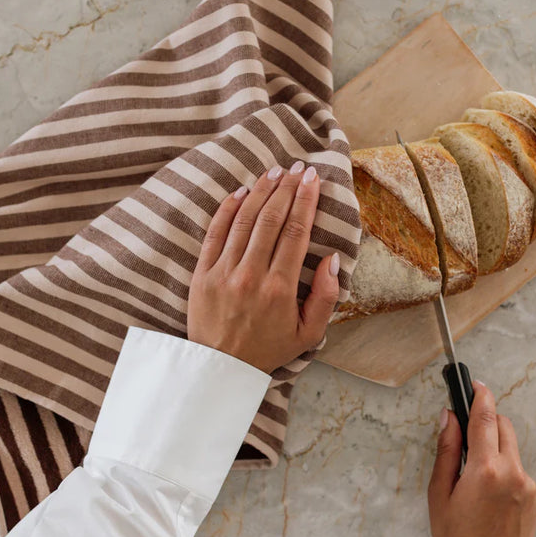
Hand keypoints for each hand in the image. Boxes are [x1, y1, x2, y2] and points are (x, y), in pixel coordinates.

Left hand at [187, 162, 339, 373]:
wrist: (220, 369)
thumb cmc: (268, 350)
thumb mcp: (309, 334)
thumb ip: (327, 297)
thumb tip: (334, 259)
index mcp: (280, 288)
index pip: (296, 232)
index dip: (306, 200)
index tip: (314, 178)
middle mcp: (251, 275)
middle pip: (271, 219)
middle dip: (287, 187)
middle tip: (298, 167)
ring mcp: (223, 272)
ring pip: (244, 220)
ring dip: (261, 191)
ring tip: (274, 172)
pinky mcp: (201, 274)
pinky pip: (215, 232)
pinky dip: (228, 208)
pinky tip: (241, 191)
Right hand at [427, 381, 535, 536]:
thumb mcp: (439, 492)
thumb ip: (446, 450)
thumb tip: (449, 418)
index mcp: (485, 470)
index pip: (486, 418)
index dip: (480, 395)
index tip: (476, 383)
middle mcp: (512, 473)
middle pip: (504, 425)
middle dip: (487, 419)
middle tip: (466, 428)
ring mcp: (527, 485)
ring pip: (511, 446)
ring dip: (494, 444)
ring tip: (473, 469)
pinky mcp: (534, 496)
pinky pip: (517, 467)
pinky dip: (503, 465)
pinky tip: (486, 487)